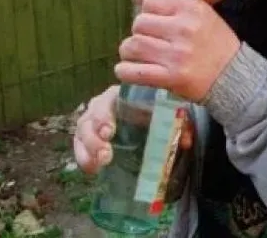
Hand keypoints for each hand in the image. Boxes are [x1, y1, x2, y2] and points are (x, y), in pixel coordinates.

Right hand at [73, 84, 193, 174]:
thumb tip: (186, 140)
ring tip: (100, 164)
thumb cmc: (155, 111)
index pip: (107, 100)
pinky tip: (92, 170)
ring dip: (88, 149)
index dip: (103, 116)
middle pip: (90, 117)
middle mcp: (103, 105)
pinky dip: (83, 158)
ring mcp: (93, 121)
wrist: (148, 116)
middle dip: (94, 137)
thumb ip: (178, 124)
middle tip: (105, 154)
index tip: (109, 132)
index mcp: (121, 95)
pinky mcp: (90, 137)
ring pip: (81, 131)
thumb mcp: (167, 113)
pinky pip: (79, 145)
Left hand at [115, 0, 240, 101]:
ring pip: (132, 45)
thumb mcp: (198, 14)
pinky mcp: (170, 77)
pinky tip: (130, 69)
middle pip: (139, 23)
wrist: (232, 75)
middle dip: (140, 32)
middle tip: (150, 40)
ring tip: (139, 55)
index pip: (151, 0)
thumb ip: (168, 1)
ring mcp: (176, 55)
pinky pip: (133, 71)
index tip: (156, 20)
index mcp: (191, 9)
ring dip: (130, 51)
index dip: (148, 10)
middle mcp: (183, 29)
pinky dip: (125, 71)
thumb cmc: (214, 42)